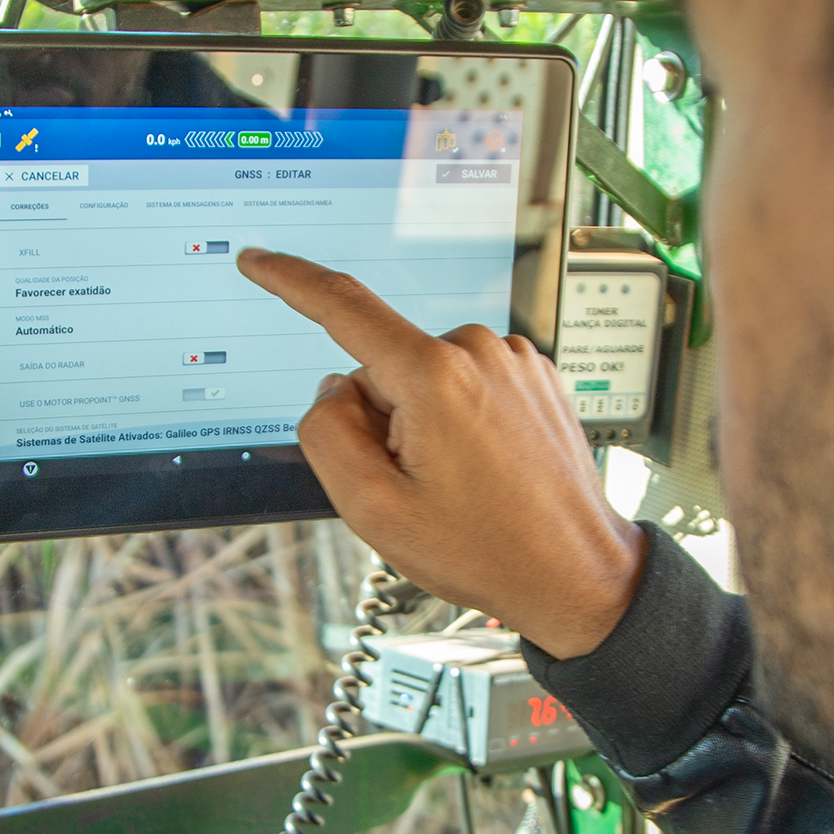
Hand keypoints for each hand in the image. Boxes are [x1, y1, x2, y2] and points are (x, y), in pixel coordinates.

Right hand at [238, 248, 645, 658]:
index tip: (257, 260)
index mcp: (435, 376)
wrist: (575, 573)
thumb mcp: (373, 509)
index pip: (344, 307)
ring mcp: (514, 359)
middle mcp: (479, 350)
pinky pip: (466, 383)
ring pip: (425, 377)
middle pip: (384, 366)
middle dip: (381, 419)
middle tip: (417, 485)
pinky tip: (486, 469)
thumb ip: (327, 436)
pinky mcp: (534, 373)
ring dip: (424, 422)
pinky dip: (460, 419)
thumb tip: (333, 389)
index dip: (289, 278)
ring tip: (462, 483)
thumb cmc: (483, 549)